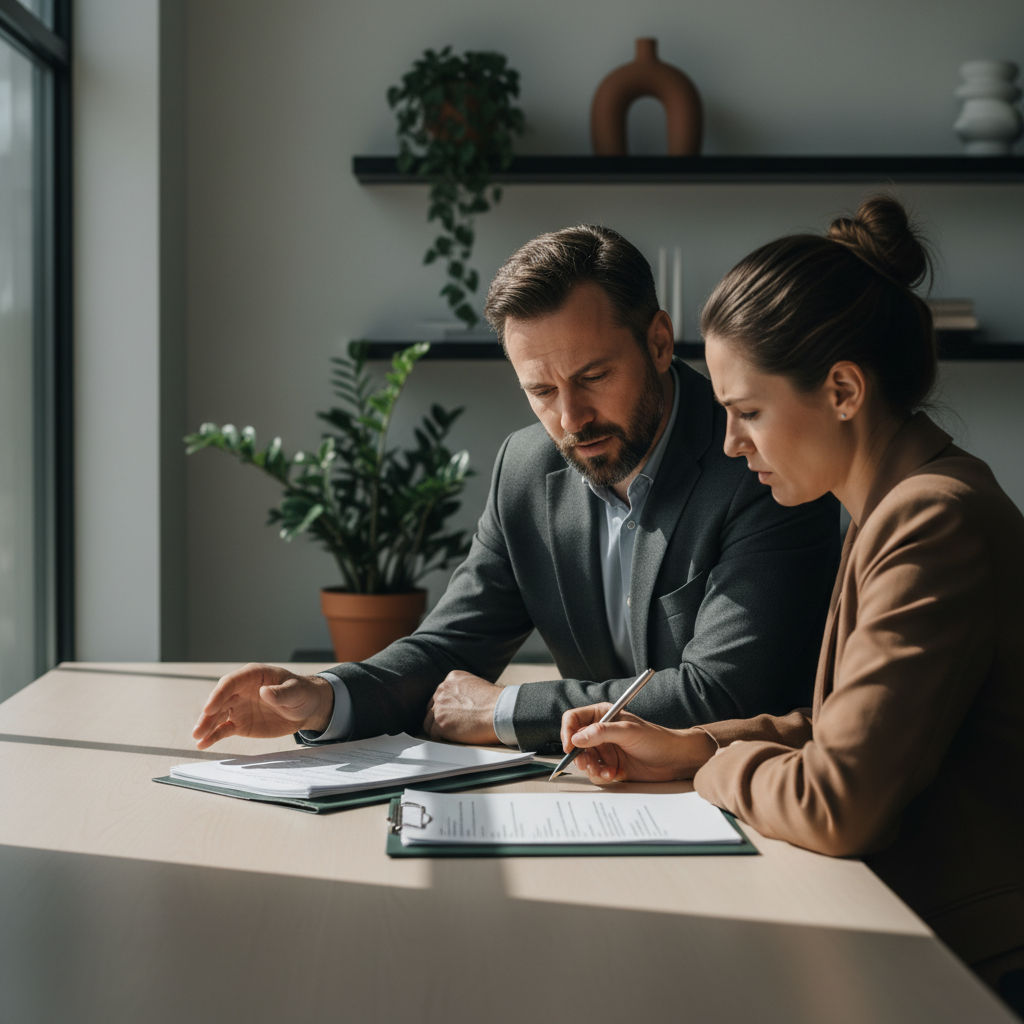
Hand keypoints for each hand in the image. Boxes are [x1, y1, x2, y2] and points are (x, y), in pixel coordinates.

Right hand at [192, 663, 335, 748]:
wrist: (307, 708)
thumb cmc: (302, 693)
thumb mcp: (296, 691)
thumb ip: (280, 693)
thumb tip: (263, 692)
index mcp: (252, 676)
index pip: (230, 683)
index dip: (218, 695)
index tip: (210, 708)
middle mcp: (241, 690)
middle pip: (219, 700)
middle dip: (208, 714)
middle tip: (199, 729)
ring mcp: (238, 707)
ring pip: (217, 716)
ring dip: (206, 726)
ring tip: (197, 738)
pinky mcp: (240, 723)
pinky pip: (224, 729)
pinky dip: (213, 736)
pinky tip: (203, 744)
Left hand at [423, 671, 500, 744]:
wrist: (501, 711)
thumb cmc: (496, 703)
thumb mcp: (477, 686)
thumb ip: (463, 692)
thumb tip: (459, 705)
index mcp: (452, 678)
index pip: (440, 695)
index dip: (446, 707)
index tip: (452, 715)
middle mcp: (442, 689)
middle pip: (432, 707)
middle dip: (440, 717)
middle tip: (450, 726)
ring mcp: (440, 706)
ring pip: (429, 721)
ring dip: (439, 729)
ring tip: (452, 734)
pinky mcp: (440, 723)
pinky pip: (433, 734)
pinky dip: (441, 738)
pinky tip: (453, 738)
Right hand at [559, 703, 716, 784]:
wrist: (674, 760)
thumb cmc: (656, 739)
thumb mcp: (628, 731)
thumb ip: (602, 732)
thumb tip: (577, 737)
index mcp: (602, 715)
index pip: (574, 719)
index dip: (568, 731)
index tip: (569, 746)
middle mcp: (600, 732)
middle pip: (575, 742)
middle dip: (579, 755)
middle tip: (587, 763)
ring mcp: (604, 749)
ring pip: (583, 759)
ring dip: (591, 767)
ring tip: (605, 770)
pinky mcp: (609, 765)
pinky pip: (595, 772)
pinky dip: (601, 775)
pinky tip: (614, 774)